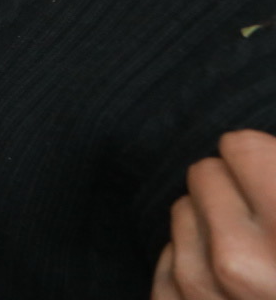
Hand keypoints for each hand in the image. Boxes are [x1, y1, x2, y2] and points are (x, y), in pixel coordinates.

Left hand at [154, 131, 275, 299]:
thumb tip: (250, 155)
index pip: (239, 147)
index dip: (262, 162)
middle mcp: (239, 263)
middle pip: (203, 174)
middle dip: (234, 192)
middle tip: (272, 225)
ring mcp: (202, 292)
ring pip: (181, 211)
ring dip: (212, 227)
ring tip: (259, 259)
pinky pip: (167, 256)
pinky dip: (194, 263)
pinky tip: (233, 288)